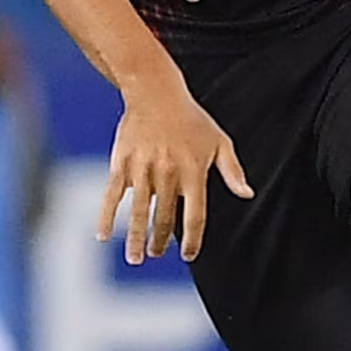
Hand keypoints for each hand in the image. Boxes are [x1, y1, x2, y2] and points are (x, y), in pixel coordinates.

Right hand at [100, 69, 250, 264]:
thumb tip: (248, 194)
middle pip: (165, 218)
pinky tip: (102, 236)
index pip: (195, 216)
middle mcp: (169, 174)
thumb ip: (233, 171)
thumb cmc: (191, 118)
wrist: (155, 92)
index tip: (189, 255)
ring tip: (135, 258)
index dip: (193, 239)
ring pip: (138, 213)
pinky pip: (112, 196)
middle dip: (161, 242)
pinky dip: (105, 217)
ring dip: (135, 239)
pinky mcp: (121, 163)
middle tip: (157, 254)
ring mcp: (143, 169)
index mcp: (194, 172)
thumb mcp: (219, 141)